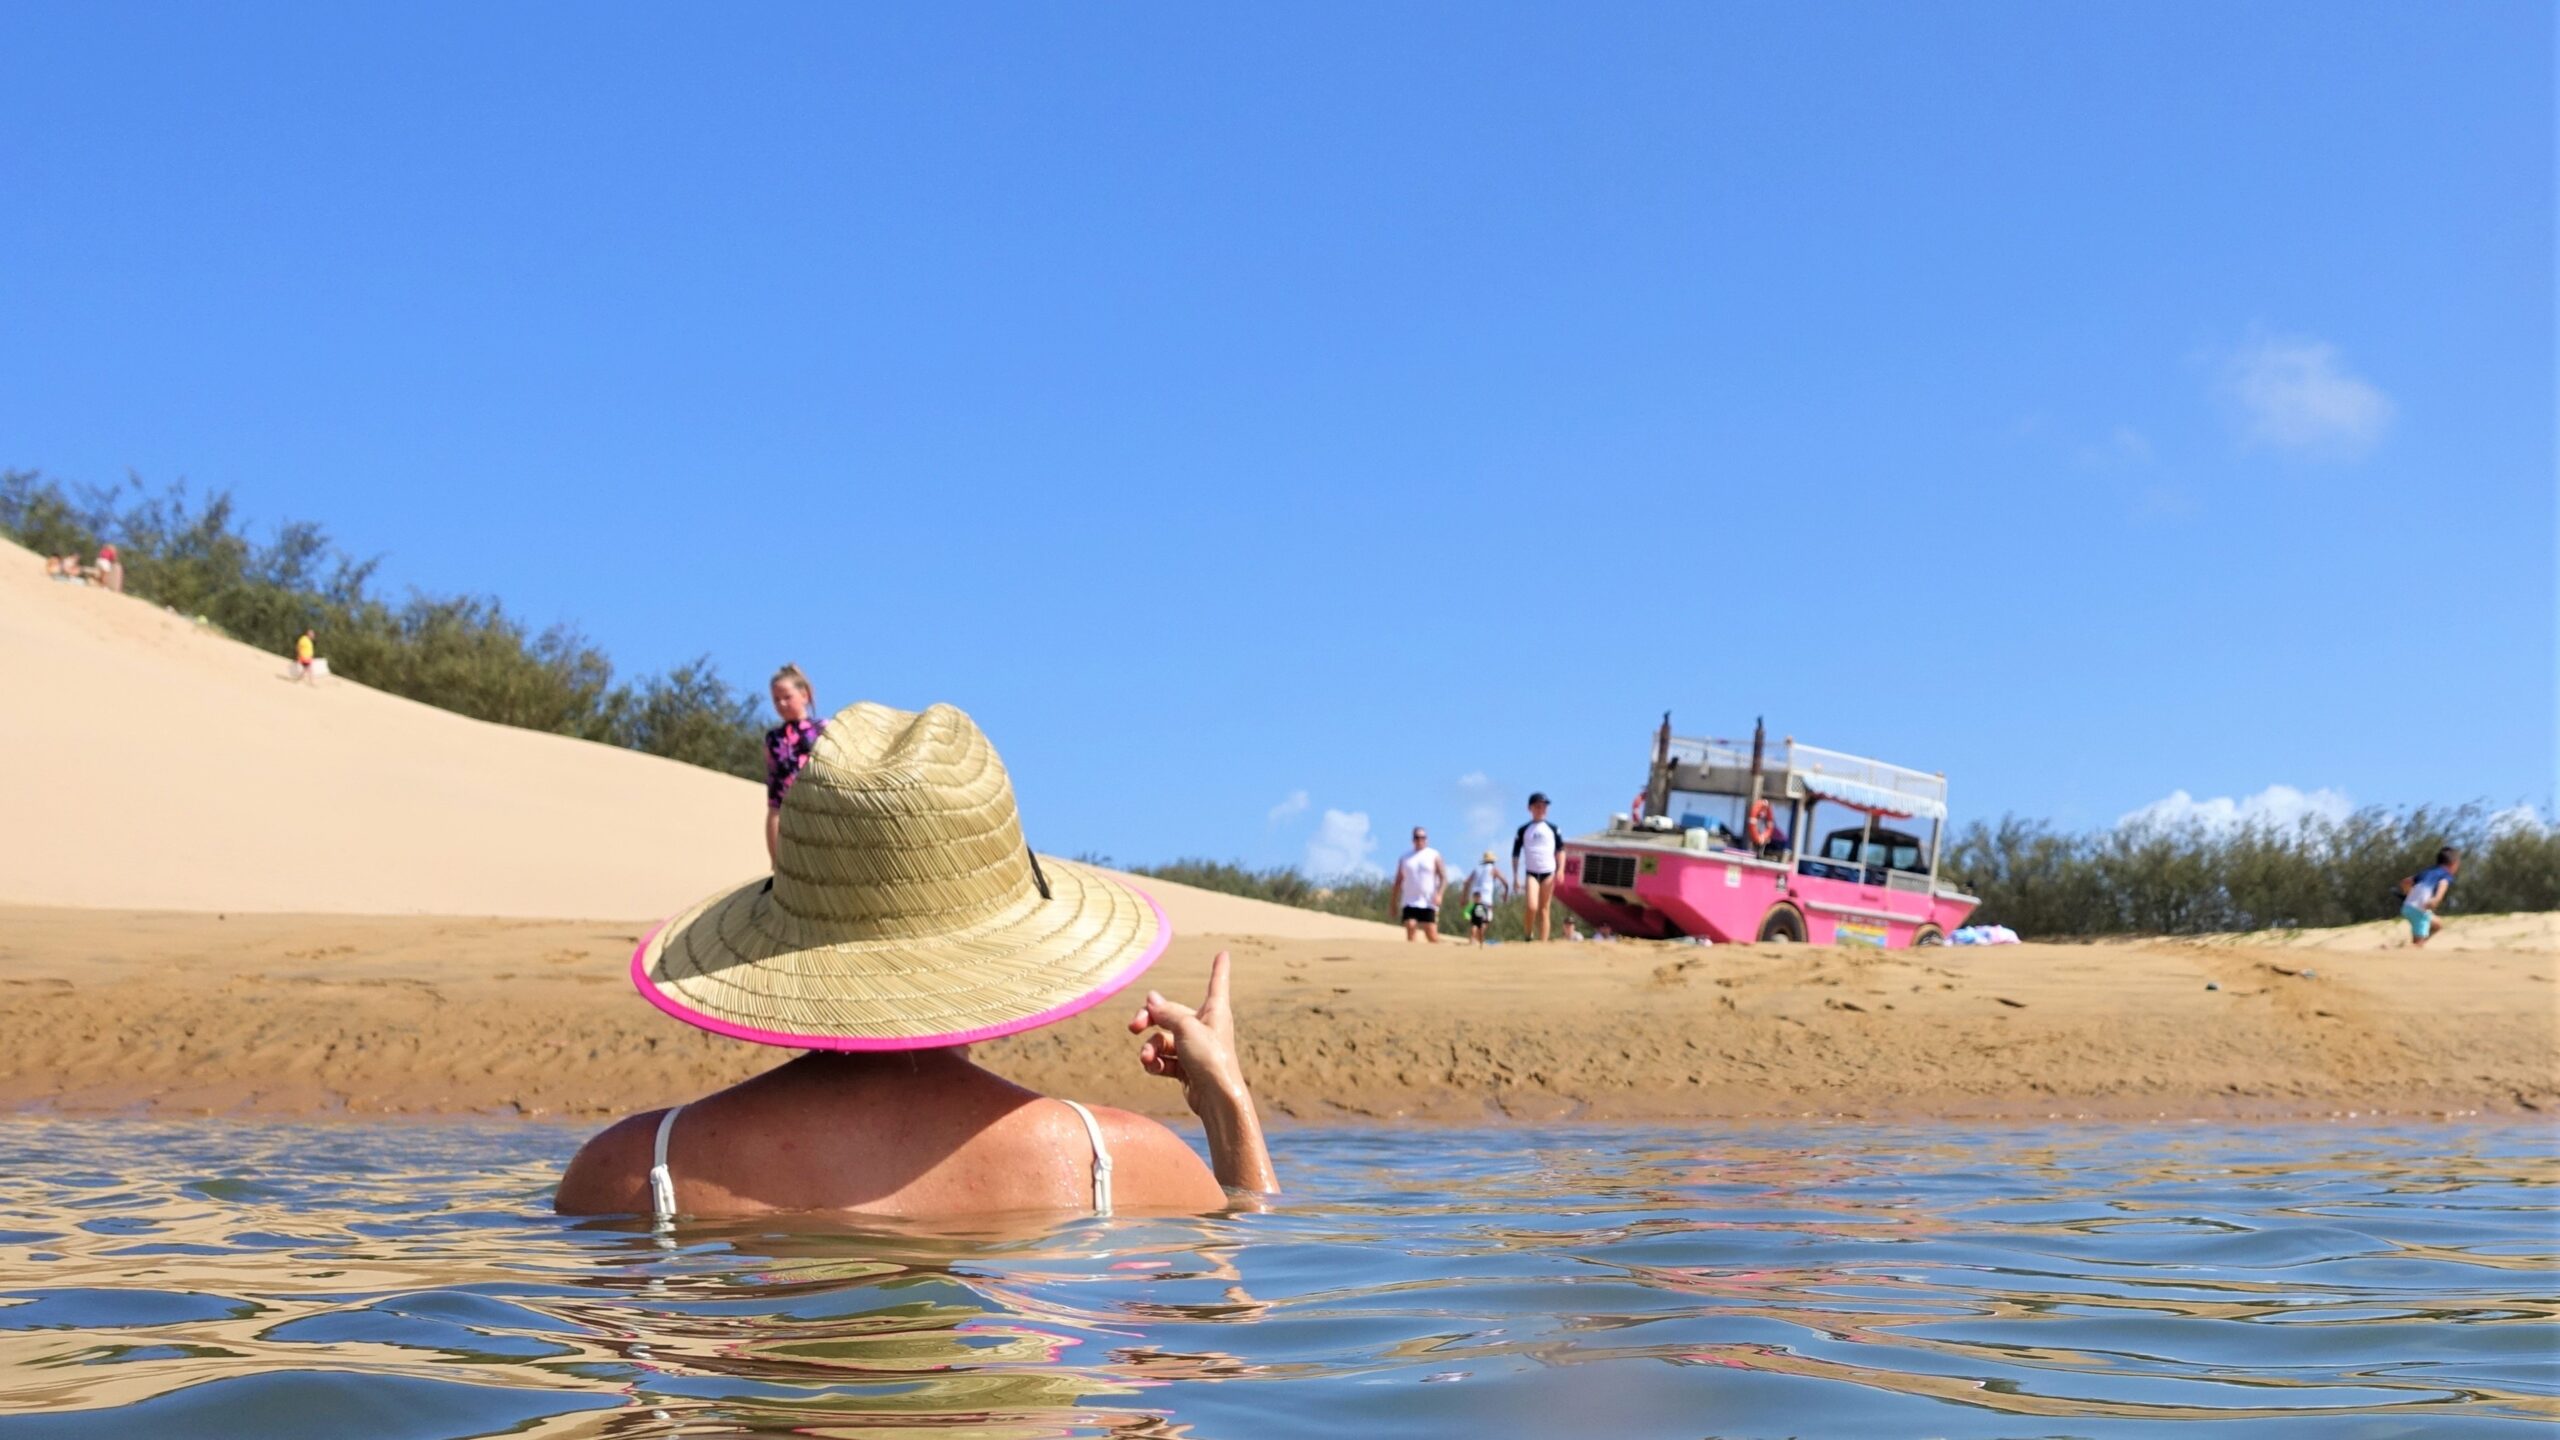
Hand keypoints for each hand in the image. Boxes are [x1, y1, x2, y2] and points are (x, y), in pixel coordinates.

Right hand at [1131, 951, 1276, 1194]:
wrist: (1216, 1098)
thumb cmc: (1211, 1058)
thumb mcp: (1186, 1027)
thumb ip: (1166, 1011)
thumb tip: (1151, 998)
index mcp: (1214, 1010)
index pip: (1217, 982)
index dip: (1219, 968)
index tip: (1224, 953)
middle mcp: (1204, 1026)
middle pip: (1170, 1013)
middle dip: (1149, 1019)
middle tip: (1134, 1025)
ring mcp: (1194, 1047)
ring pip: (1162, 1039)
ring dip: (1150, 1047)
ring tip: (1147, 1058)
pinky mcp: (1186, 1068)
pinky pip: (1163, 1059)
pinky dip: (1155, 1063)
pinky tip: (1153, 1068)